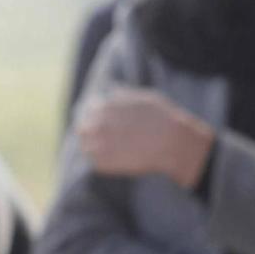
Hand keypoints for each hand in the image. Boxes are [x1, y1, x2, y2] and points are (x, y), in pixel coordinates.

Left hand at [76, 87, 215, 189]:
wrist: (171, 142)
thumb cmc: (161, 118)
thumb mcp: (141, 98)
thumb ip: (123, 96)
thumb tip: (112, 89)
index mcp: (103, 106)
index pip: (89, 110)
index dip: (96, 116)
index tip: (105, 123)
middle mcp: (96, 124)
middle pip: (83, 129)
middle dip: (92, 132)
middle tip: (106, 139)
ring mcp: (98, 144)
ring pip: (86, 147)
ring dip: (95, 148)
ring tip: (111, 151)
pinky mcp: (103, 163)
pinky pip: (96, 163)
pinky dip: (104, 162)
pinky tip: (118, 160)